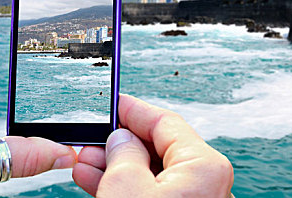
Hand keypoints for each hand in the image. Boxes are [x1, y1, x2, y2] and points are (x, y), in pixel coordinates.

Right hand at [73, 94, 233, 196]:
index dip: (134, 110)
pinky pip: (152, 193)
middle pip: (157, 148)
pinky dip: (126, 187)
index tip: (114, 103)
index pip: (165, 122)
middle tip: (92, 140)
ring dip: (117, 167)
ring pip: (152, 173)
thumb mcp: (126, 187)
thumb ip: (123, 153)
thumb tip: (121, 139)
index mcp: (204, 166)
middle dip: (120, 143)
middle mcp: (205, 182)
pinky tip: (97, 182)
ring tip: (86, 163)